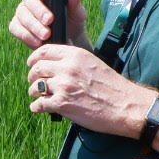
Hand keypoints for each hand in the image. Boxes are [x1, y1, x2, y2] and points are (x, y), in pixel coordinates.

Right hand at [9, 0, 86, 50]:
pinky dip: (26, 35)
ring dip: (34, 25)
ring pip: (22, 14)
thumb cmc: (72, 21)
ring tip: (47, 35)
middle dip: (38, 10)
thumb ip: (75, 2)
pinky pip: (16, 28)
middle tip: (49, 20)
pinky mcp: (17, 26)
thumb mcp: (77, 12)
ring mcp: (22, 12)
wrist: (68, 40)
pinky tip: (37, 42)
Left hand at [25, 43, 143, 134]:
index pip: (44, 50)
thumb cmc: (112, 86)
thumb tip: (58, 56)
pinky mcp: (62, 104)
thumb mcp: (93, 63)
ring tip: (38, 95)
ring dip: (34, 92)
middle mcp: (68, 67)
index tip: (32, 64)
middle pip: (37, 68)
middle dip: (32, 76)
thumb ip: (75, 59)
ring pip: (35, 86)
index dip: (34, 58)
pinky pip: (39, 104)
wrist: (126, 106)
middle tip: (34, 82)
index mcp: (75, 55)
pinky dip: (37, 107)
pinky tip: (39, 108)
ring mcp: (64, 85)